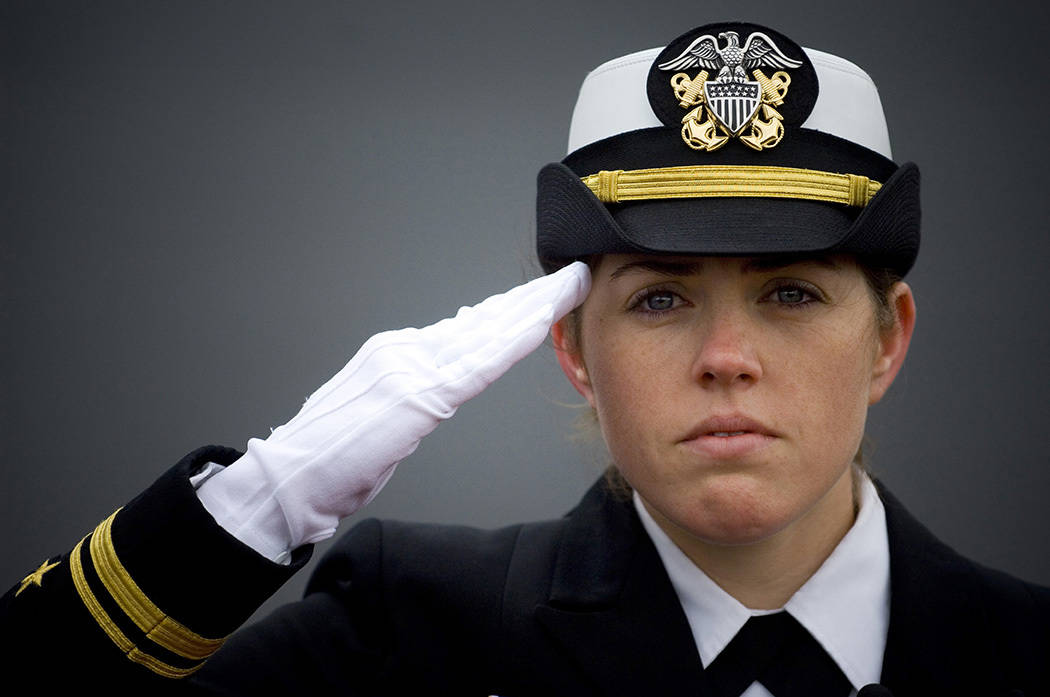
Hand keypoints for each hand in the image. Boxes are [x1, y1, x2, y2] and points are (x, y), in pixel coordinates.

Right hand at [196, 263, 590, 560]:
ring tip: (565, 287)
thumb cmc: (329, 460)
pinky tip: (543, 324)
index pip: (465, 328)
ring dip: (532, 309)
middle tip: (566, 277)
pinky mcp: (418, 394)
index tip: (538, 298)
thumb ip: (412, 394)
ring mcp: (411, 366)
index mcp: (396, 354)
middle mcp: (405, 350)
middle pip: (482, 320)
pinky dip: (515, 340)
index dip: (506, 311)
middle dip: (528, 299)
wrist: (289, 478)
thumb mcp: (378, 416)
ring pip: (487, 332)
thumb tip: (443, 383)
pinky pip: (480, 364)